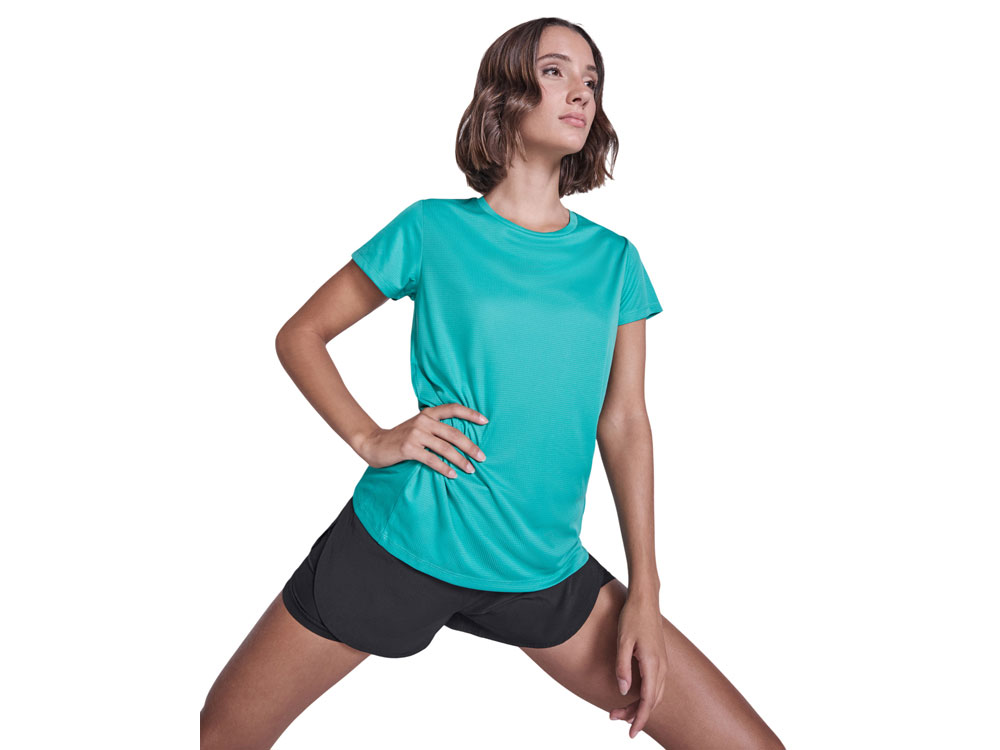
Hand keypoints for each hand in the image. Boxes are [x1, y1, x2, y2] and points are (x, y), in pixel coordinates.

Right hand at [358, 403, 487, 477]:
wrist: (374, 443)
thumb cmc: (400, 437)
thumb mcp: (418, 426)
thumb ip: (435, 427)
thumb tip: (460, 438)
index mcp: (427, 414)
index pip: (452, 408)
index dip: (470, 413)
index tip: (486, 421)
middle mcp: (423, 421)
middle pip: (454, 433)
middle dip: (470, 446)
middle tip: (482, 457)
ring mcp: (415, 434)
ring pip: (445, 448)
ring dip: (460, 460)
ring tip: (471, 469)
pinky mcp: (409, 448)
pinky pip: (432, 460)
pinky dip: (444, 468)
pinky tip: (452, 475)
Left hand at [608, 594, 668, 738]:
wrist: (645, 599)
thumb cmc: (632, 617)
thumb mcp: (623, 641)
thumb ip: (623, 667)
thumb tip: (623, 692)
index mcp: (653, 664)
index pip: (648, 701)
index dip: (640, 719)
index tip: (631, 734)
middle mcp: (662, 667)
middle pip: (651, 701)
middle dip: (635, 714)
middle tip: (613, 718)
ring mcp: (663, 663)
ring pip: (654, 694)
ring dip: (639, 705)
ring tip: (619, 710)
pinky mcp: (660, 658)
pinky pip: (655, 684)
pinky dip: (645, 695)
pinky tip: (632, 694)